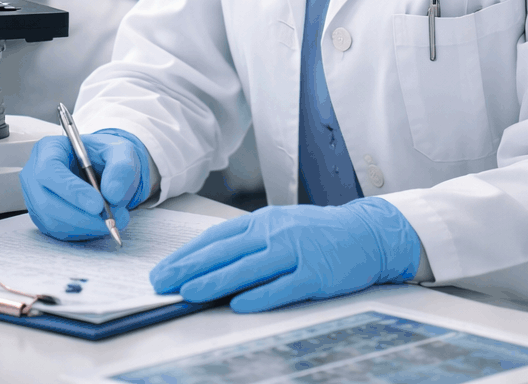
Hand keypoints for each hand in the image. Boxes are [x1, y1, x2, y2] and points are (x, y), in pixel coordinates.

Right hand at [20, 129, 149, 240]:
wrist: (102, 169)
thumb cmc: (104, 156)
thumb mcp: (119, 151)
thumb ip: (121, 167)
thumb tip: (113, 194)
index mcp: (49, 149)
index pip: (49, 171)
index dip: (71, 190)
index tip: (98, 204)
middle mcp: (35, 174)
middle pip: (47, 201)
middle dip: (81, 216)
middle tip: (111, 220)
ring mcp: (35, 198)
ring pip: (53, 221)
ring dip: (85, 226)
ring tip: (111, 221)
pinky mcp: (43, 217)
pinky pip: (58, 232)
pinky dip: (82, 232)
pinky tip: (98, 224)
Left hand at [150, 198, 421, 312]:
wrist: (365, 233)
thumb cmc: (316, 233)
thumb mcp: (279, 227)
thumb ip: (249, 243)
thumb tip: (210, 263)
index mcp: (263, 222)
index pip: (216, 239)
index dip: (187, 255)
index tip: (163, 270)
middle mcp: (275, 234)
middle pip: (224, 253)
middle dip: (189, 268)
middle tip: (162, 283)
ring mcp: (295, 252)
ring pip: (248, 269)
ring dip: (215, 281)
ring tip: (188, 293)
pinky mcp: (315, 274)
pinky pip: (283, 287)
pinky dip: (260, 296)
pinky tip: (239, 304)